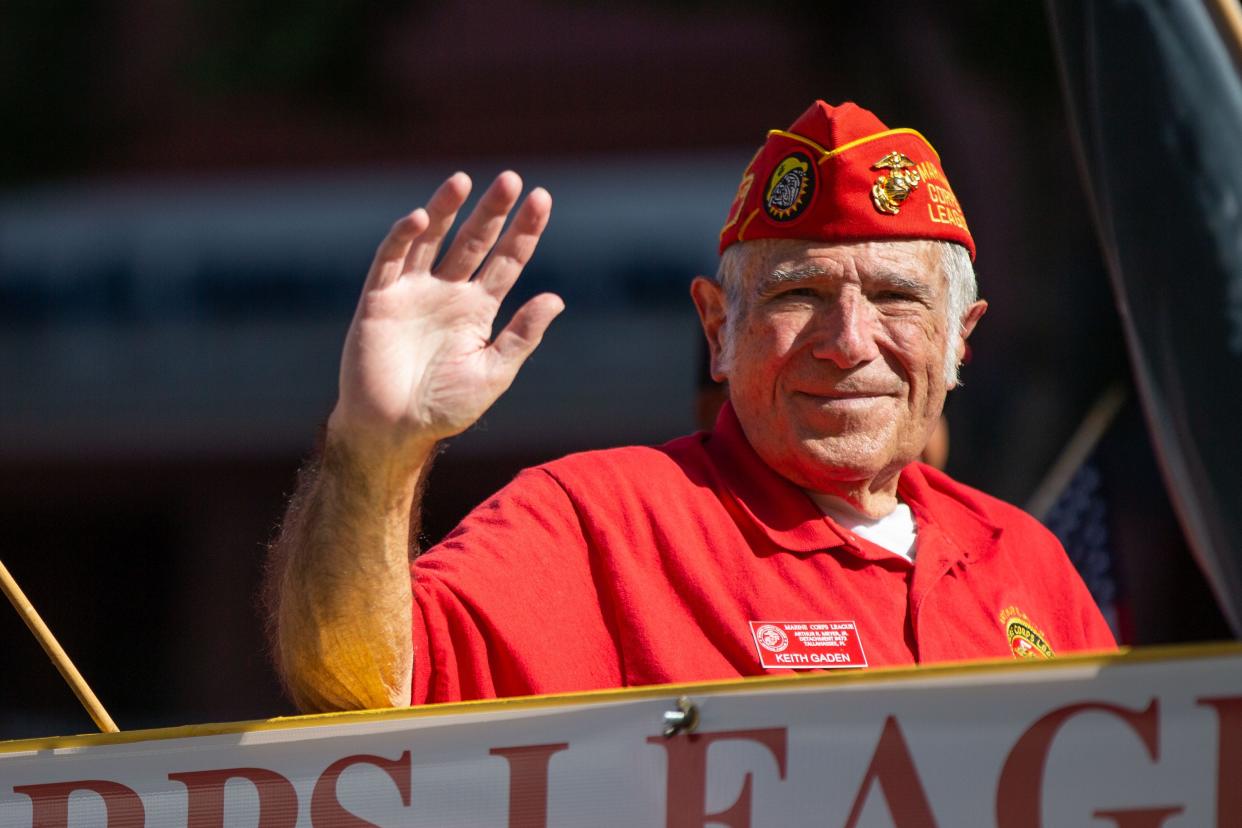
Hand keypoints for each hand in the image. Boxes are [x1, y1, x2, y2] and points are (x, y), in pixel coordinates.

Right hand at [328, 171, 562, 463]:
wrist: (394, 430)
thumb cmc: (444, 408)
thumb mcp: (493, 371)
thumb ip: (522, 334)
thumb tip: (557, 298)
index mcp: (478, 309)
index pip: (507, 260)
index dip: (524, 231)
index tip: (542, 200)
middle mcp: (448, 293)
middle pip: (474, 241)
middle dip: (491, 211)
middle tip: (510, 179)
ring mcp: (413, 292)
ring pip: (432, 239)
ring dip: (446, 209)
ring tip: (463, 180)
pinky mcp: (380, 299)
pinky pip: (391, 260)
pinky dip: (402, 237)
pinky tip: (419, 217)